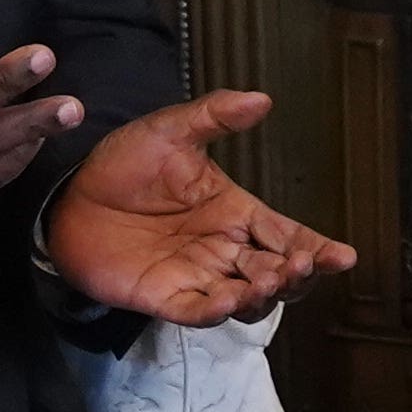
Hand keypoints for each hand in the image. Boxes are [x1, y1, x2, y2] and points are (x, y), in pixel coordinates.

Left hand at [44, 89, 358, 324]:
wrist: (69, 196)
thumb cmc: (122, 165)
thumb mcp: (170, 131)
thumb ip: (214, 117)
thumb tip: (262, 98)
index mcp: (235, 213)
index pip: (288, 235)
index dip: (318, 249)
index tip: (343, 256)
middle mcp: (224, 250)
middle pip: (277, 274)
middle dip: (296, 274)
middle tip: (299, 263)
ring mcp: (197, 277)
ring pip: (247, 300)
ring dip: (263, 295)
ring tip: (268, 280)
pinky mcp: (165, 298)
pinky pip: (198, 312)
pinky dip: (216, 310)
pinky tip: (228, 297)